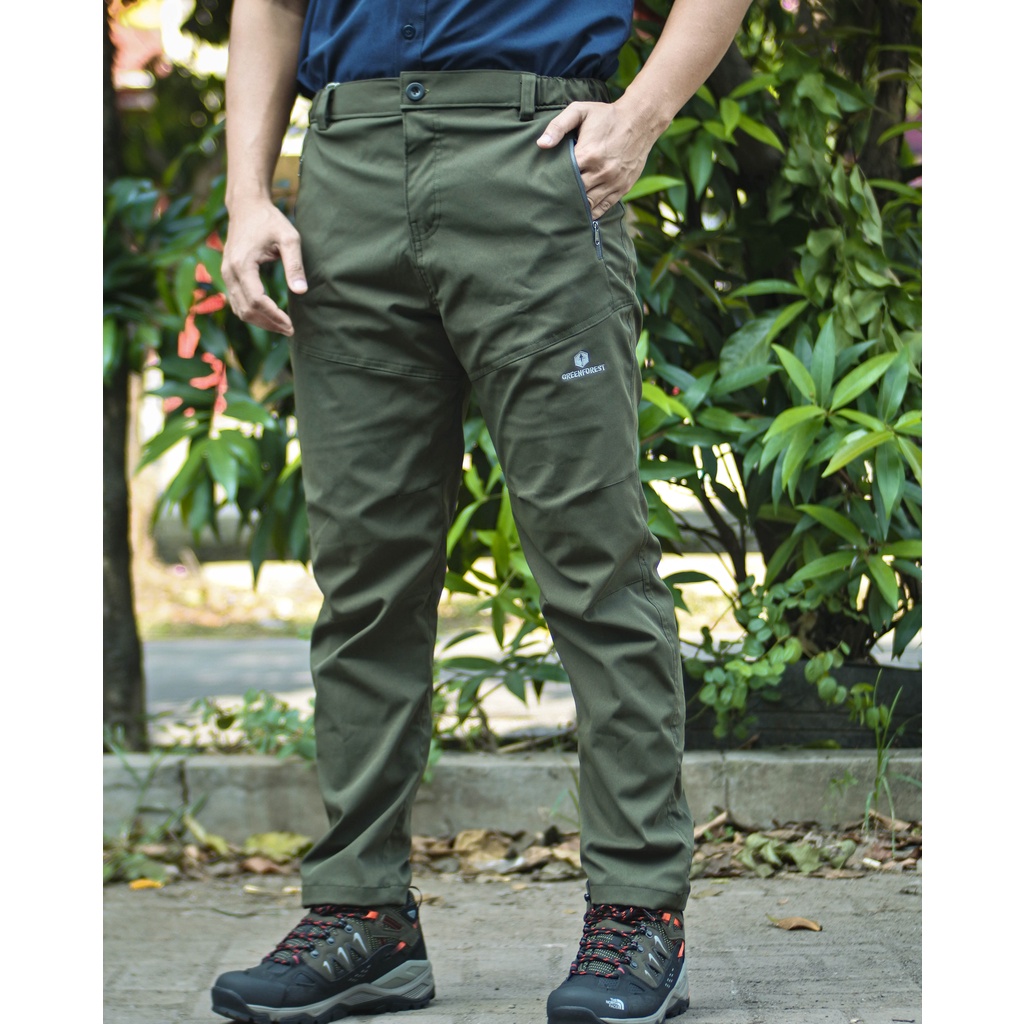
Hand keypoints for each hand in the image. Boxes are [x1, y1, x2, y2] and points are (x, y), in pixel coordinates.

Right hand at [222, 200, 306, 334]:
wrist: (247, 206)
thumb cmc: (269, 220)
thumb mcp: (289, 238)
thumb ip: (295, 265)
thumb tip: (301, 292)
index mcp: (242, 264)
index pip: (257, 301)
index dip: (275, 316)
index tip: (291, 325)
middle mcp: (229, 272)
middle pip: (246, 310)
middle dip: (269, 323)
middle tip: (291, 330)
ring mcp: (226, 274)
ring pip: (239, 310)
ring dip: (260, 322)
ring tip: (283, 326)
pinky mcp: (228, 275)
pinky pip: (236, 302)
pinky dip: (252, 313)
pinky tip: (270, 316)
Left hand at [536, 99, 659, 218]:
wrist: (640, 120)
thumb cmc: (607, 115)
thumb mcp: (580, 111)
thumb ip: (558, 126)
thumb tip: (541, 144)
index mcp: (588, 154)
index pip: (565, 176)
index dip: (554, 181)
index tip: (545, 184)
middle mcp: (602, 171)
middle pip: (576, 192)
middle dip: (564, 195)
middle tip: (550, 200)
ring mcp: (614, 182)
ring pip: (589, 203)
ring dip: (577, 206)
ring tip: (563, 209)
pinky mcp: (623, 187)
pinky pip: (604, 207)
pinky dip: (592, 212)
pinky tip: (582, 213)